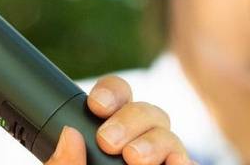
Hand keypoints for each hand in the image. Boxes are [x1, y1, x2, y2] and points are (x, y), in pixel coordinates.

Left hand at [44, 75, 193, 164]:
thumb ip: (62, 164)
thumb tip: (70, 135)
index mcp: (105, 132)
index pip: (116, 96)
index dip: (111, 92)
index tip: (96, 105)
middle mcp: (136, 142)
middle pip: (146, 109)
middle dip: (129, 118)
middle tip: (107, 141)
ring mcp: (159, 158)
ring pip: (167, 132)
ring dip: (153, 140)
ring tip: (134, 159)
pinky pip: (187, 160)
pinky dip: (183, 160)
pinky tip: (174, 163)